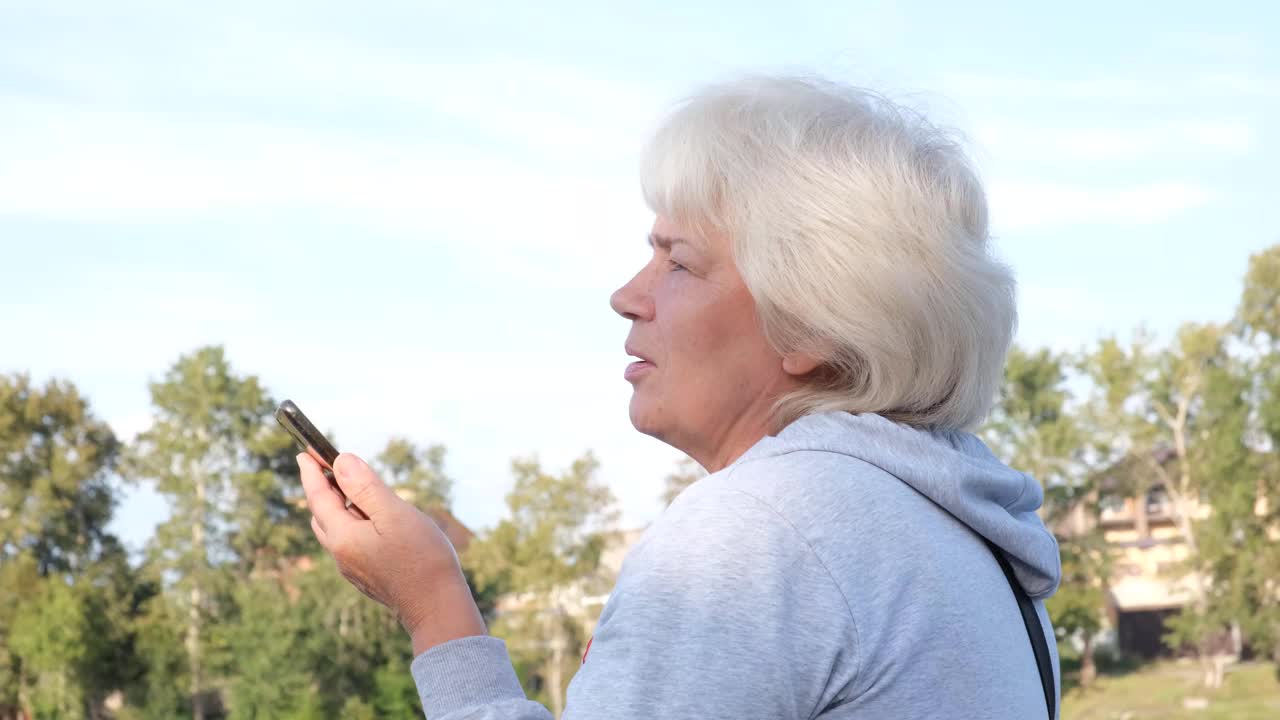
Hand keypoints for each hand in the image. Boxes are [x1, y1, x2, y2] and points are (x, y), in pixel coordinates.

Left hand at [297, 451, 486, 654]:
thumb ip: (365, 487)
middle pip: (322, 515)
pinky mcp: (367, 576)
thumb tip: (341, 461)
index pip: (318, 497)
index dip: (311, 472)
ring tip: (353, 491)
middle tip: (328, 467)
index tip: (304, 452)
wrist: (437, 606)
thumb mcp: (394, 514)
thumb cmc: (421, 557)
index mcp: (343, 538)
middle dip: (322, 489)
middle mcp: (341, 555)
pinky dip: (353, 523)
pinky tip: (374, 521)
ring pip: (336, 531)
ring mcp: (353, 569)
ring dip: (338, 507)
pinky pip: (351, 543)